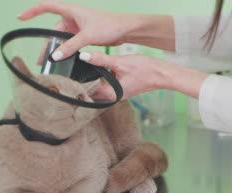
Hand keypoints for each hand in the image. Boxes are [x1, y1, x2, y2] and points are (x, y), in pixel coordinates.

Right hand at [18, 1, 136, 60]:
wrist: (126, 30)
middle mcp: (73, 17)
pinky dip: (66, 52)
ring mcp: (78, 27)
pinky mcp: (83, 36)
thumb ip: (71, 46)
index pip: (46, 6)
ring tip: (50, 64)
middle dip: (46, 45)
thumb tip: (56, 56)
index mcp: (71, 11)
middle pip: (53, 31)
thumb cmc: (110, 26)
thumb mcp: (88, 36)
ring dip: (57, 51)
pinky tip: (63, 61)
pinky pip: (70, 44)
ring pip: (61, 39)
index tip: (20, 18)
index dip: (32, 11)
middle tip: (41, 60)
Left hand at [79, 52, 207, 100]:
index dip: (79, 81)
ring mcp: (117, 92)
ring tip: (85, 65)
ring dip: (94, 77)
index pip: (88, 90)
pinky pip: (107, 82)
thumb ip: (100, 60)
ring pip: (99, 85)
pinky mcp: (121, 87)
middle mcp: (113, 96)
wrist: (161, 74)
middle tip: (75, 67)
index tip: (70, 72)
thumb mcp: (120, 62)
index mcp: (111, 94)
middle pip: (92, 89)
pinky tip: (99, 65)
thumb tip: (83, 56)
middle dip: (85, 79)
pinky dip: (103, 75)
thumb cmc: (144, 70)